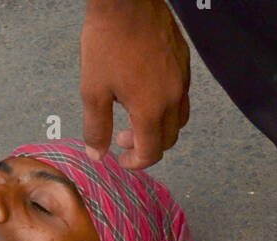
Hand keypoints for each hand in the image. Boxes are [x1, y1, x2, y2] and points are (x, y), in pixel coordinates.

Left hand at [80, 0, 189, 168]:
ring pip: (179, 119)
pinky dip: (167, 105)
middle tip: (123, 136)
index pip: (151, 153)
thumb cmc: (107, 41)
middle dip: (146, 146)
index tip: (121, 158)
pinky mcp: (184, 61)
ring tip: (136, 116)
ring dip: (160, 128)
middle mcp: (172, 97)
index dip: (135, 162)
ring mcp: (182, 78)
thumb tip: (98, 154)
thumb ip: (96, 127)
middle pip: (168, 139)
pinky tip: (147, 92)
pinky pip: (182, 94)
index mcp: (150, 109)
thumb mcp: (92, 90)